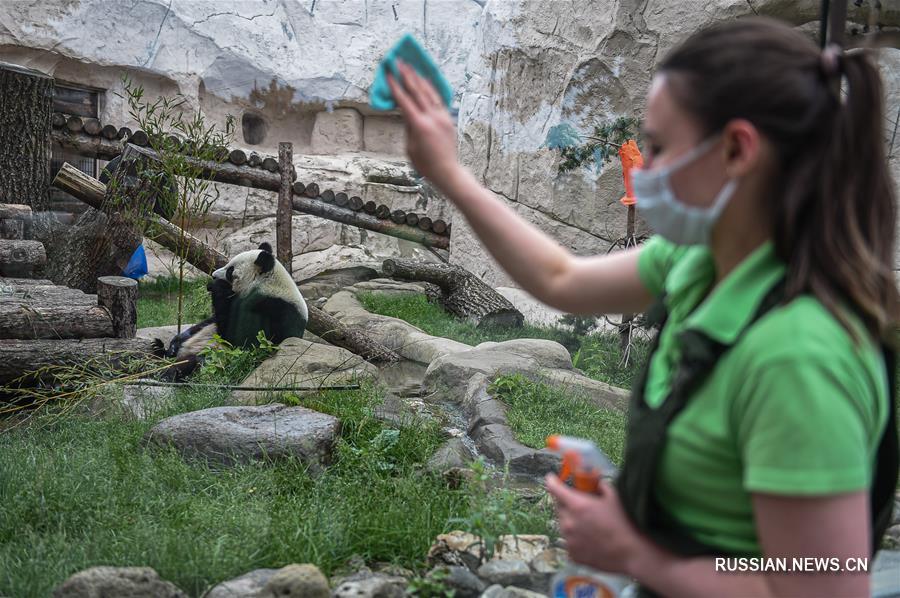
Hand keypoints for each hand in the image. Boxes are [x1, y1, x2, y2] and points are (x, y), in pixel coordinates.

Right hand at [386, 60, 460, 188]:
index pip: (404, 101)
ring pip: (430, 92)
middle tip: (399, 61)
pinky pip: (438, 98)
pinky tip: (426, 80)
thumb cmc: (425, 164)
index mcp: (419, 125)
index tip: (389, 73)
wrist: (447, 171)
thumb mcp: (410, 146)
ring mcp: (442, 116)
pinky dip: (431, 88)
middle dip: (407, 75)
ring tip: (412, 66)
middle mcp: (432, 117)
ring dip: (419, 77)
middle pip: (418, 91)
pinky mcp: (448, 118)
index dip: (395, 86)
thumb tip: (405, 111)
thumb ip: (408, 126)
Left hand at [545, 473, 647, 575]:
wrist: (632, 553)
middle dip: (565, 502)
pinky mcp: (573, 554)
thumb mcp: (614, 497)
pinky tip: (590, 538)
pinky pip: (569, 541)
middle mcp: (569, 523)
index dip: (552, 481)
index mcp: (577, 506)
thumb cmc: (625, 524)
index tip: (551, 478)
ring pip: (563, 524)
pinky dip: (576, 537)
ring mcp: (569, 540)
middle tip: (579, 502)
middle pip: (558, 506)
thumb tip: (596, 482)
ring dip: (571, 520)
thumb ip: (601, 486)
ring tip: (589, 523)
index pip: (555, 489)